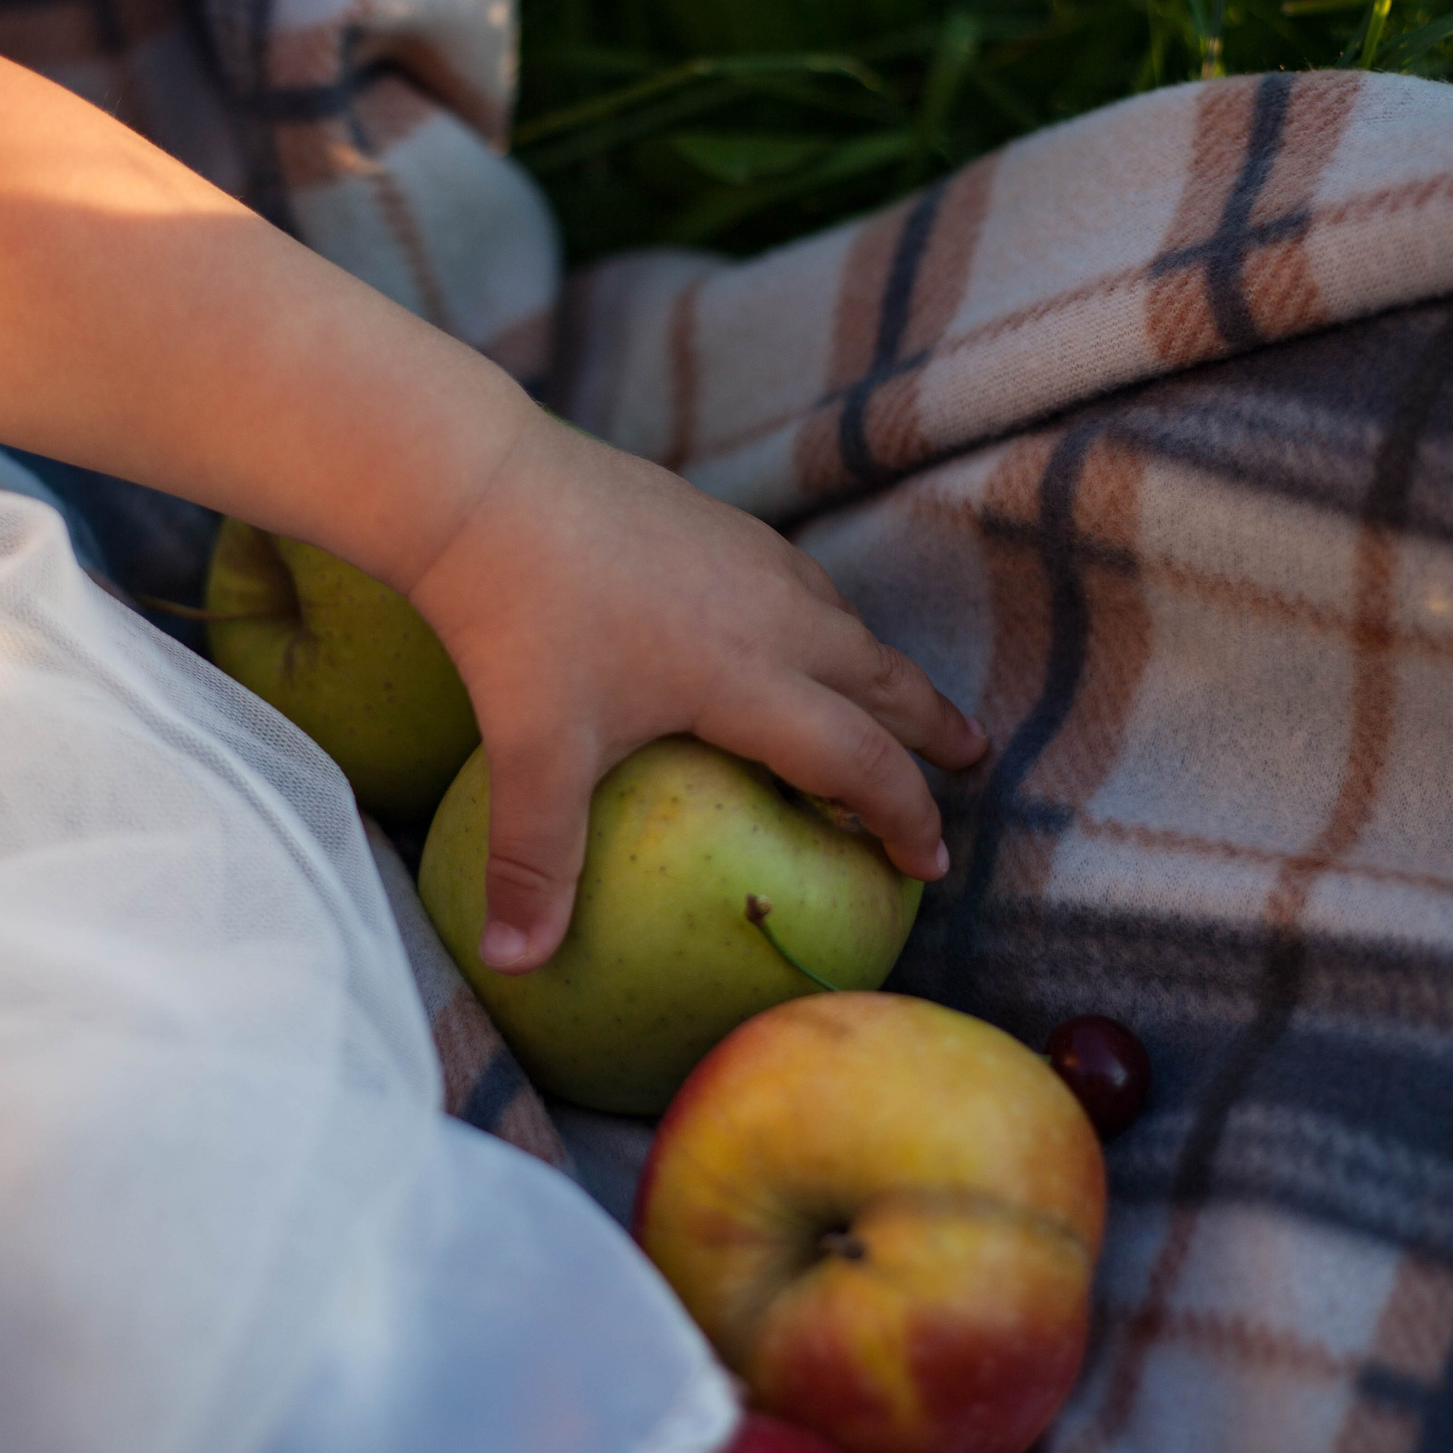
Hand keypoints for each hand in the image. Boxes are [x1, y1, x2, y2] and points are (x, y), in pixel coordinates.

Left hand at [405, 414, 989, 972]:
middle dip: (931, 728)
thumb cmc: (518, 625)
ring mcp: (749, 556)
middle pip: (883, 681)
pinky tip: (803, 627)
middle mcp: (773, 614)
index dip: (902, 816)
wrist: (481, 486)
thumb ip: (537, 863)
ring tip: (899, 701)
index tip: (927, 863)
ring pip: (845, 622)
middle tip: (971, 762)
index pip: (858, 760)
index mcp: (750, 678)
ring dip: (883, 671)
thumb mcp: (531, 753)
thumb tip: (515, 966)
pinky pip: (801, 581)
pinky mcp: (715, 519)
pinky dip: (828, 621)